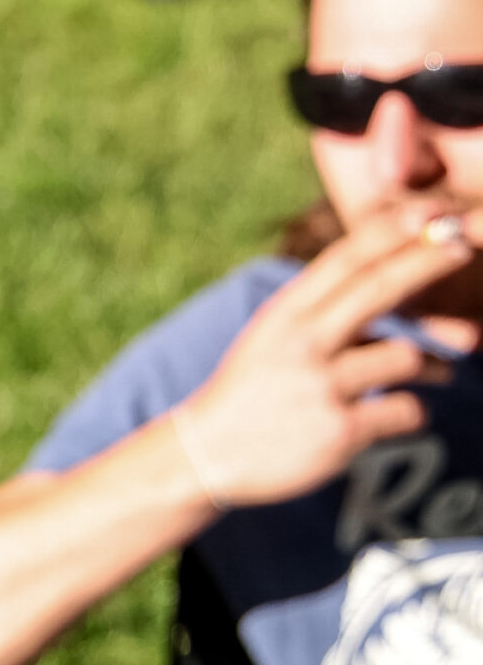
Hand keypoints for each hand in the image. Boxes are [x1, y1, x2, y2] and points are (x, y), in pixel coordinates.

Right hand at [174, 201, 473, 509]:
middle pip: (377, 289)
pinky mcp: (339, 432)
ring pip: (405, 356)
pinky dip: (408, 413)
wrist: (207, 453)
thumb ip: (340, 320)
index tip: (430, 210)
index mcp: (285, 314)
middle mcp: (302, 343)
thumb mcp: (280, 339)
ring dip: (429, 365)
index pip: (343, 259)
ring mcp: (321, 386)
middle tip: (464, 244)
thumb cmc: (257, 390)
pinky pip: (406, 411)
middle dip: (427, 261)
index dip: (390, 231)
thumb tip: (420, 306)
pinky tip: (388, 418)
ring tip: (437, 372)